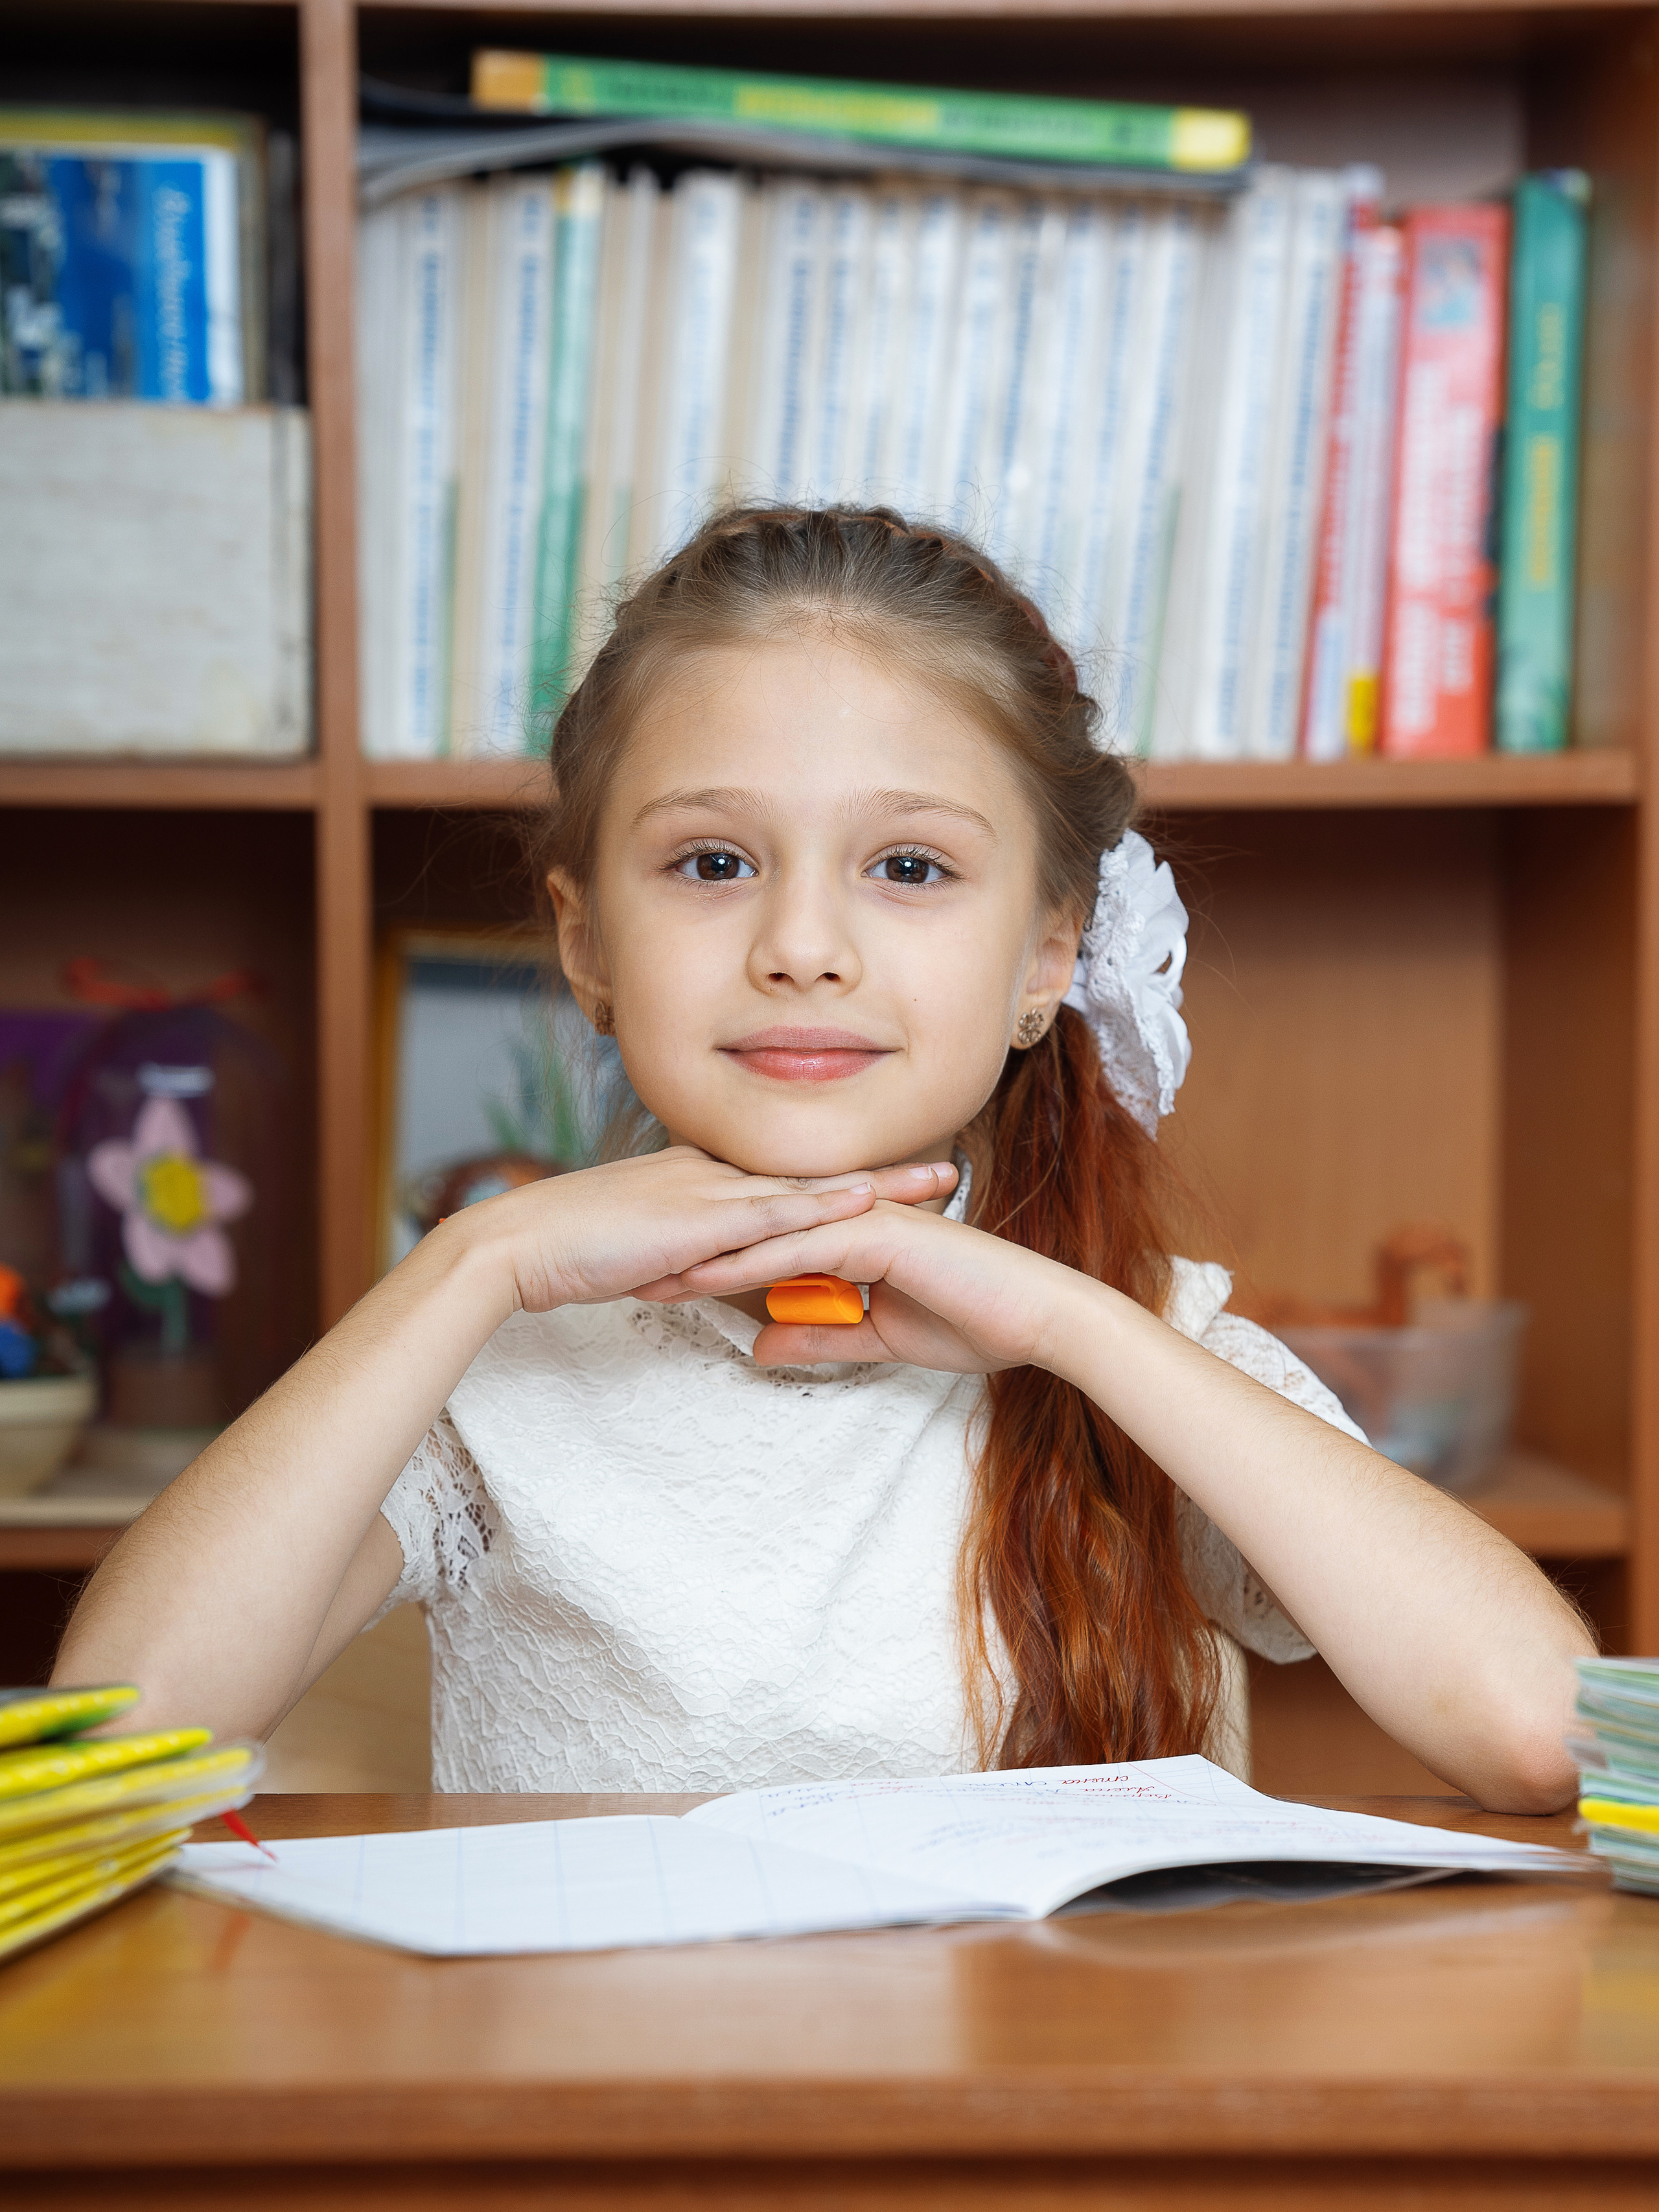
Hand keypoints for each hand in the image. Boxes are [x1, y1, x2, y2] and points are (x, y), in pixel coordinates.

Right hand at [446, 1147, 958, 1314]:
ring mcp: (708, 1190)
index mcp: (702, 1179)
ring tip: (939, 1182)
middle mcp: (715, 1173)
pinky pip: (771, 1210)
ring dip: (877, 1183)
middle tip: (949, 1168)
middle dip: (884, 1172)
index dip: (846, 1178)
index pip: (789, 1176)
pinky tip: (865, 1199)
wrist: (519, 1242)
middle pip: (815, 1171)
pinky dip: (821, 1204)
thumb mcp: (643, 1249)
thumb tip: (716, 1275)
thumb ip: (686, 1255)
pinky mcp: (696, 1217)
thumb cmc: (570, 1249)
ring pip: (809, 1183)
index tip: (899, 1180)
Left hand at [649, 1198, 1087, 1374]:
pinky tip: (708, 1277)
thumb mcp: (879, 1340)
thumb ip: (820, 1336)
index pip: (771, 1245)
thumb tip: (759, 1343)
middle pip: (758, 1233)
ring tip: (652, 1275)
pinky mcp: (876, 1236)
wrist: (1039, 1319)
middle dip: (696, 1253)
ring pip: (770, 1237)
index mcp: (854, 1236)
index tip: (664, 1279)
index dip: (715, 1262)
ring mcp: (864, 1222)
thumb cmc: (978, 1325)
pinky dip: (753, 1264)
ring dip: (709, 1258)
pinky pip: (801, 1251)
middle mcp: (853, 1219)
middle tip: (636, 1269)